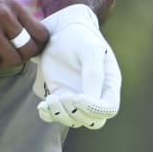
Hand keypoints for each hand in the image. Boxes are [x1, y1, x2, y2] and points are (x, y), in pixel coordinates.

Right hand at [0, 0, 46, 70]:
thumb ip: (16, 17)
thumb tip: (34, 39)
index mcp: (12, 6)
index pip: (41, 33)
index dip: (39, 46)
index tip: (32, 49)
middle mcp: (3, 17)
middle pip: (29, 50)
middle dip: (22, 57)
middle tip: (12, 55)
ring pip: (12, 60)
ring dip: (5, 62)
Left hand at [34, 4, 120, 128]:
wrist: (59, 30)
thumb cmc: (79, 36)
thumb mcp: (89, 49)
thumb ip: (94, 73)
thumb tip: (91, 98)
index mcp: (108, 82)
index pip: (109, 108)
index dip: (95, 109)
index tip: (77, 97)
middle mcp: (95, 93)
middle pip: (93, 121)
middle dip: (76, 114)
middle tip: (62, 97)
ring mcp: (77, 97)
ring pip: (74, 121)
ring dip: (61, 115)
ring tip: (51, 99)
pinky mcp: (60, 96)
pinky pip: (56, 116)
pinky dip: (48, 115)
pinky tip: (43, 106)